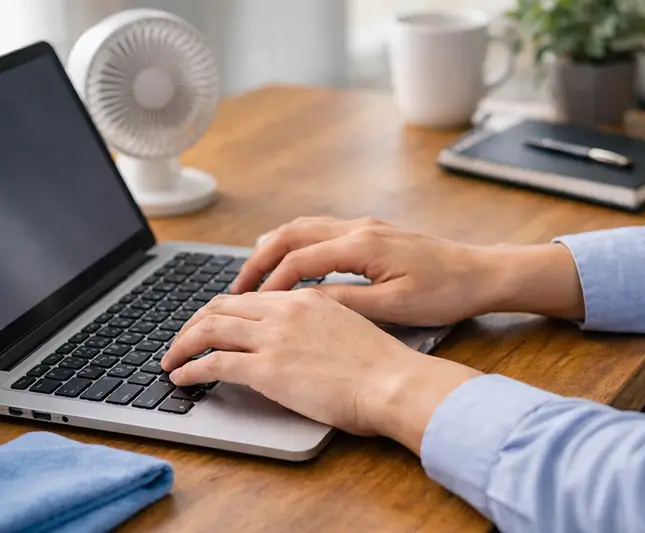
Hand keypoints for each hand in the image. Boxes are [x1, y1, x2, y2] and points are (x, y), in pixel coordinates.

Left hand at [161, 289, 480, 450]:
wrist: (395, 381)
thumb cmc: (383, 365)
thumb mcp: (351, 329)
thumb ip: (321, 325)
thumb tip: (304, 340)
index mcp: (307, 299)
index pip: (250, 297)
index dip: (222, 308)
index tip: (211, 322)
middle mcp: (285, 311)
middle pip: (221, 306)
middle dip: (193, 323)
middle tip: (181, 339)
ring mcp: (274, 338)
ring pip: (209, 329)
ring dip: (182, 344)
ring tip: (170, 359)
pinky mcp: (267, 369)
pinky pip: (213, 363)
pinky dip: (190, 369)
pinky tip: (181, 378)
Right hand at [231, 217, 585, 324]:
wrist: (481, 273)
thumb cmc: (445, 292)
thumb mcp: (394, 307)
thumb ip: (345, 302)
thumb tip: (303, 303)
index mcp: (362, 245)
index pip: (300, 260)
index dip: (271, 284)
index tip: (251, 308)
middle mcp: (359, 227)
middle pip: (291, 233)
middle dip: (259, 259)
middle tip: (236, 288)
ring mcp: (366, 226)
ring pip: (304, 227)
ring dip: (274, 249)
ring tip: (254, 279)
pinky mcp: (373, 232)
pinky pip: (321, 232)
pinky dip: (296, 246)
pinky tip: (290, 266)